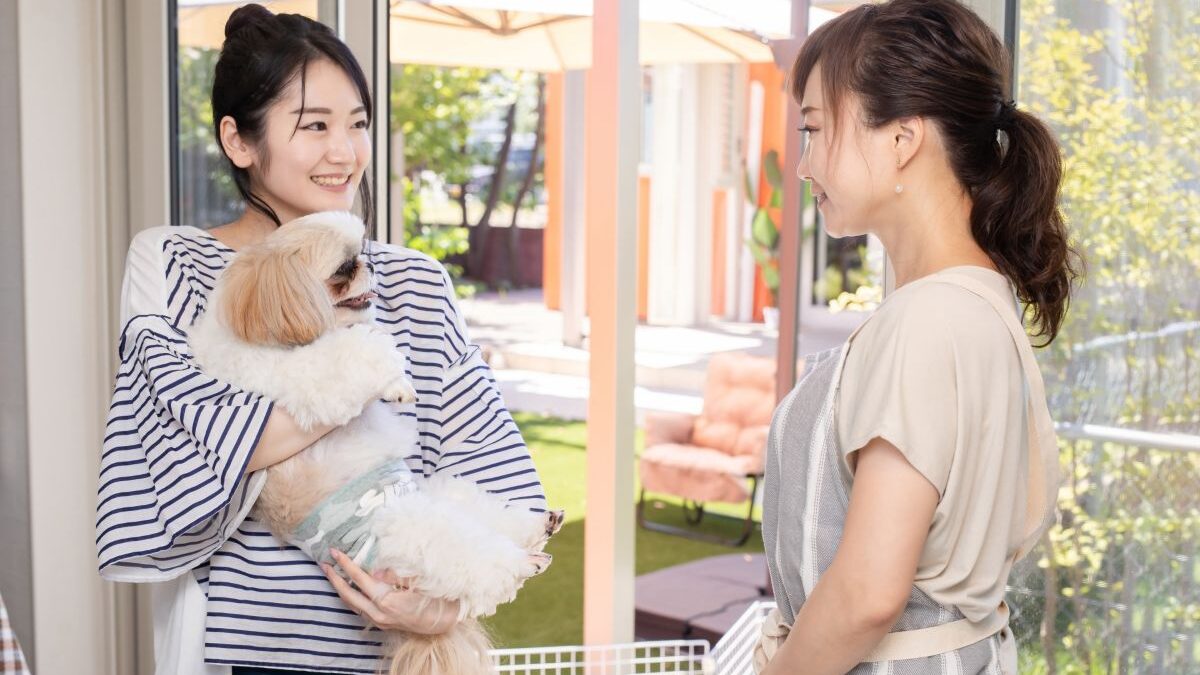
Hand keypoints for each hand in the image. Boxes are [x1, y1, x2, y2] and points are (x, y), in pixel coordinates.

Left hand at [321, 548, 460, 634]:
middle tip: (324, 563)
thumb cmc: (435, 599)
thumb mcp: (419, 582)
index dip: (346, 564)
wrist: (443, 623)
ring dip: (340, 588)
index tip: (335, 551)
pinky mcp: (381, 623)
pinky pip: (359, 608)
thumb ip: (396, 575)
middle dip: (334, 578)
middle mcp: (378, 613)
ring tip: (332, 573)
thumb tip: (375, 570)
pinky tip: (349, 588)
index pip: (360, 579)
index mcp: (387, 600)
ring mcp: (379, 620)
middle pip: (348, 594)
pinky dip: (351, 596)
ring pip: (351, 603)